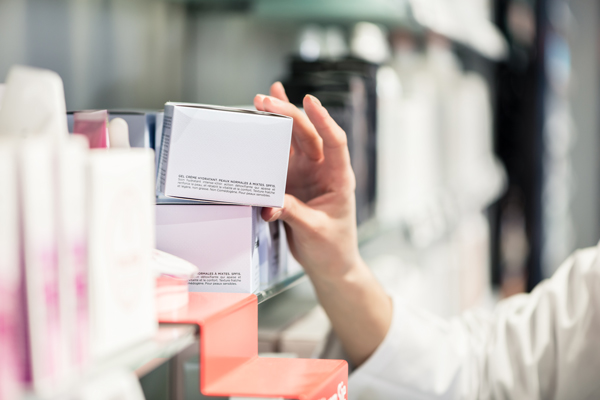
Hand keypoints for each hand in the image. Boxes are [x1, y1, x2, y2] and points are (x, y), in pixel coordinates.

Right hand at [254, 82, 358, 280]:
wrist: (330, 264)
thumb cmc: (333, 248)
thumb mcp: (314, 231)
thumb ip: (292, 213)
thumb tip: (268, 204)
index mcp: (339, 178)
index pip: (335, 142)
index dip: (323, 120)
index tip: (309, 101)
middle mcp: (323, 170)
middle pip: (308, 135)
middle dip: (289, 115)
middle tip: (266, 102)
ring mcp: (306, 174)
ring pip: (292, 140)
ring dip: (278, 121)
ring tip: (260, 100)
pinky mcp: (290, 182)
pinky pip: (280, 155)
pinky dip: (271, 137)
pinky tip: (264, 116)